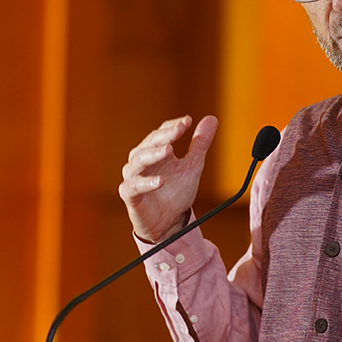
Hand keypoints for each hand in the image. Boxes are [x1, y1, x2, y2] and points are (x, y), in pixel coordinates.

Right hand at [118, 115, 217, 243]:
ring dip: (154, 154)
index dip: (172, 126)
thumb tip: (212, 118)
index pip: (160, 133)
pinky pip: (134, 186)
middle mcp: (141, 161)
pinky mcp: (129, 194)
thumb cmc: (176, 193)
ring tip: (169, 150)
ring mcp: (133, 177)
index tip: (188, 121)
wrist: (168, 223)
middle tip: (179, 130)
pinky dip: (146, 182)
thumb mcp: (193, 167)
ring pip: (139, 161)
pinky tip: (160, 181)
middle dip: (164, 136)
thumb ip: (200, 144)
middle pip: (149, 143)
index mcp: (154, 151)